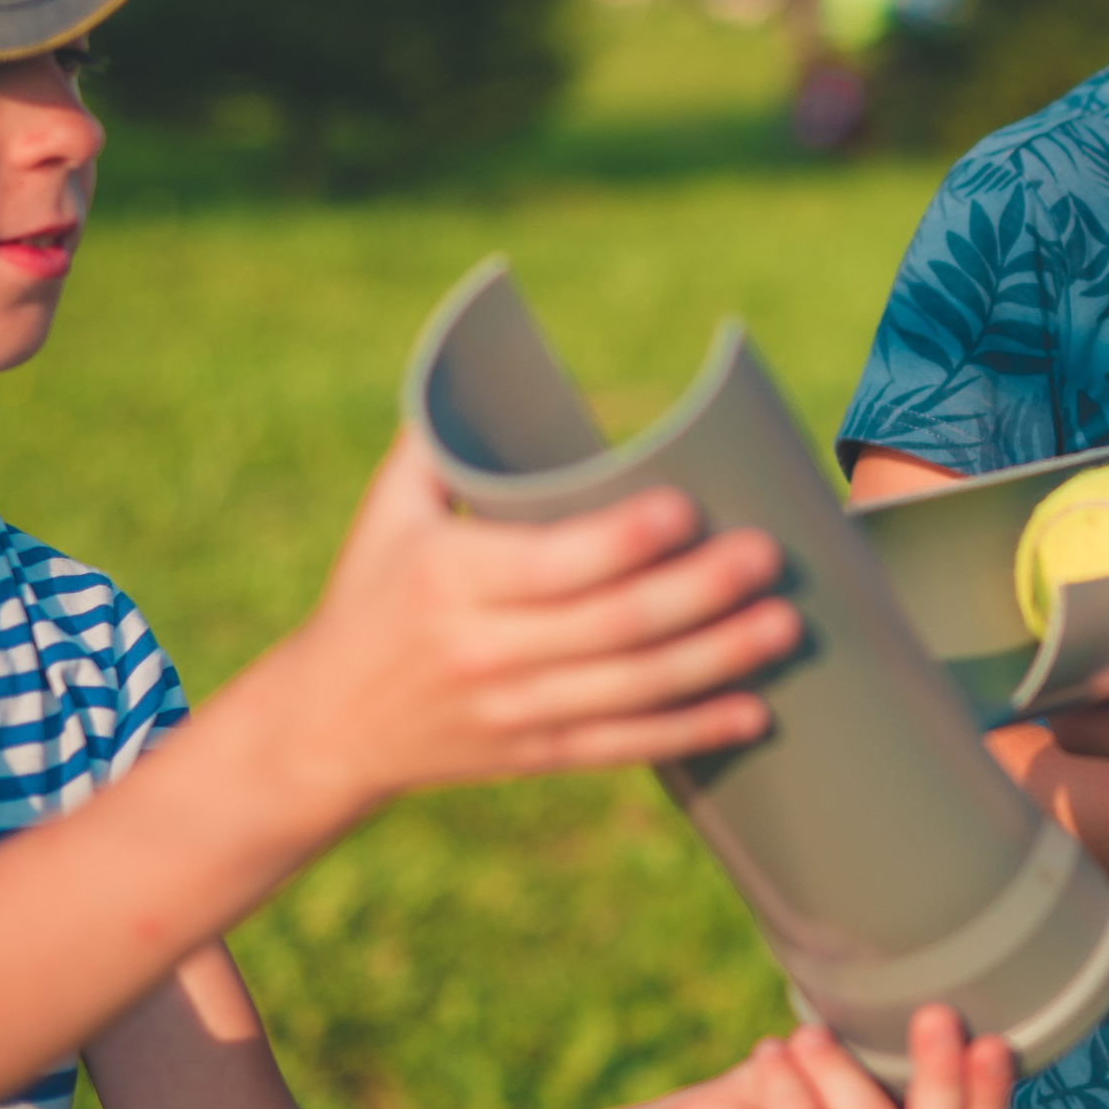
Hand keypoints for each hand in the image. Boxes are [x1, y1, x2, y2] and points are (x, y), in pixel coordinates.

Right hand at [239, 432, 795, 820]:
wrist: (323, 726)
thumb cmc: (373, 593)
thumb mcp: (389, 512)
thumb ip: (443, 440)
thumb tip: (493, 353)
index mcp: (449, 579)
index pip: (555, 562)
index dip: (627, 540)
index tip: (690, 509)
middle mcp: (483, 650)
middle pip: (614, 625)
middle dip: (701, 591)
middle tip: (768, 556)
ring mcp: (513, 711)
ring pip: (635, 689)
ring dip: (719, 658)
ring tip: (785, 625)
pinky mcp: (535, 755)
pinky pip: (627, 745)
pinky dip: (695, 730)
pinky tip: (755, 710)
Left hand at [652, 1007, 1014, 1108]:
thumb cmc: (800, 1094)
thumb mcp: (864, 1077)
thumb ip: (905, 1066)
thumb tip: (946, 994)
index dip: (989, 1095)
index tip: (991, 1041)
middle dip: (942, 1077)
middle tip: (935, 1014)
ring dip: (839, 1067)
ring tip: (808, 1034)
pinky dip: (786, 1075)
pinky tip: (770, 1053)